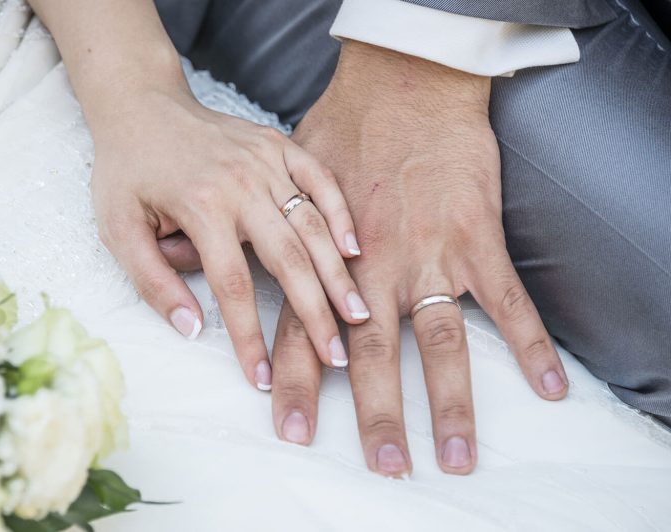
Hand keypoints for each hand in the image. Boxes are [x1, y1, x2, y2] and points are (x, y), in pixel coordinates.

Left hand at [92, 84, 369, 388]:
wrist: (140, 106)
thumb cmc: (126, 171)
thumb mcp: (118, 228)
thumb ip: (152, 280)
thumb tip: (192, 329)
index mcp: (201, 206)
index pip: (232, 286)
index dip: (250, 337)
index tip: (263, 377)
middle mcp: (240, 182)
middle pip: (288, 259)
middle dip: (314, 312)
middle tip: (335, 356)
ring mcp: (265, 160)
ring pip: (312, 223)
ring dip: (337, 272)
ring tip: (357, 314)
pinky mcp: (278, 144)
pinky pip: (319, 179)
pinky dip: (340, 213)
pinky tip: (354, 250)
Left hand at [274, 40, 569, 475]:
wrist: (402, 86)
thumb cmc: (336, 132)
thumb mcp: (271, 184)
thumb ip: (252, 235)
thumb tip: (193, 275)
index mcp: (321, 256)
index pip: (300, 332)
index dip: (294, 384)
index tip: (290, 432)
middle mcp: (372, 265)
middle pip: (370, 352)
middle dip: (374, 413)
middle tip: (382, 465)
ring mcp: (427, 254)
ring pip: (437, 340)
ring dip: (447, 400)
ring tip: (454, 455)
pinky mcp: (474, 237)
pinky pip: (507, 300)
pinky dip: (531, 343)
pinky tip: (550, 386)